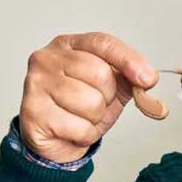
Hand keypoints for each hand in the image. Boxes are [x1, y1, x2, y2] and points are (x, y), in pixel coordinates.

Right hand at [19, 31, 164, 162]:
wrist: (56, 139)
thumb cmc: (82, 108)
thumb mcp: (112, 88)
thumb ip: (133, 81)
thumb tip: (149, 81)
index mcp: (69, 45)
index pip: (103, 43)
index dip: (129, 60)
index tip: (148, 79)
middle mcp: (48, 58)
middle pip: (100, 74)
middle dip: (108, 97)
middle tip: (96, 105)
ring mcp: (36, 83)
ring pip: (91, 102)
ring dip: (96, 118)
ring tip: (82, 117)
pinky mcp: (32, 111)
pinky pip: (80, 127)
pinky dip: (85, 135)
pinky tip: (71, 130)